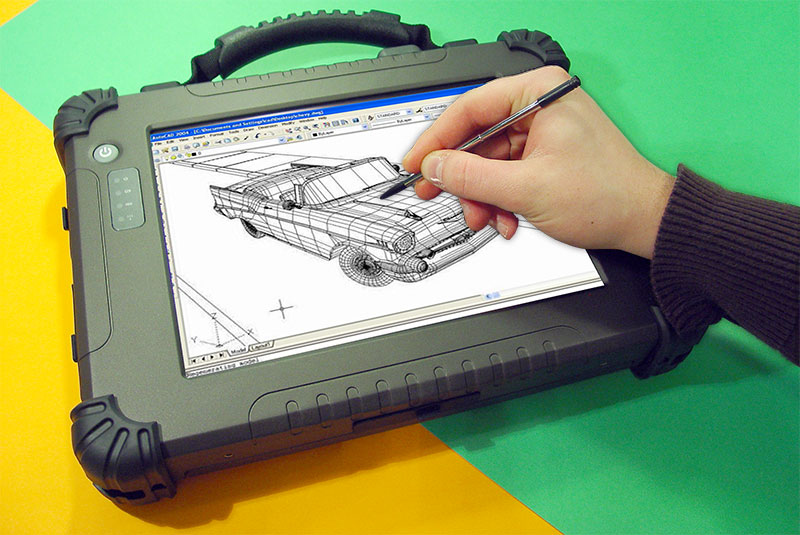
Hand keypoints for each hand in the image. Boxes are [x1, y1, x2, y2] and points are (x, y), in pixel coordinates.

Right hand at [402, 66, 674, 258]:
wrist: (643, 222)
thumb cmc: (607, 195)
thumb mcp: (525, 188)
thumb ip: (471, 176)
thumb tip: (434, 166)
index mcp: (539, 93)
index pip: (469, 108)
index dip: (436, 140)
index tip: (415, 163)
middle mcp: (539, 106)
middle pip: (476, 137)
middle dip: (459, 176)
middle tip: (433, 193)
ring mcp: (541, 132)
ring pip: (488, 162)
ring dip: (480, 196)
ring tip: (483, 219)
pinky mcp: (544, 156)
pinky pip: (505, 175)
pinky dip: (498, 200)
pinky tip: (504, 220)